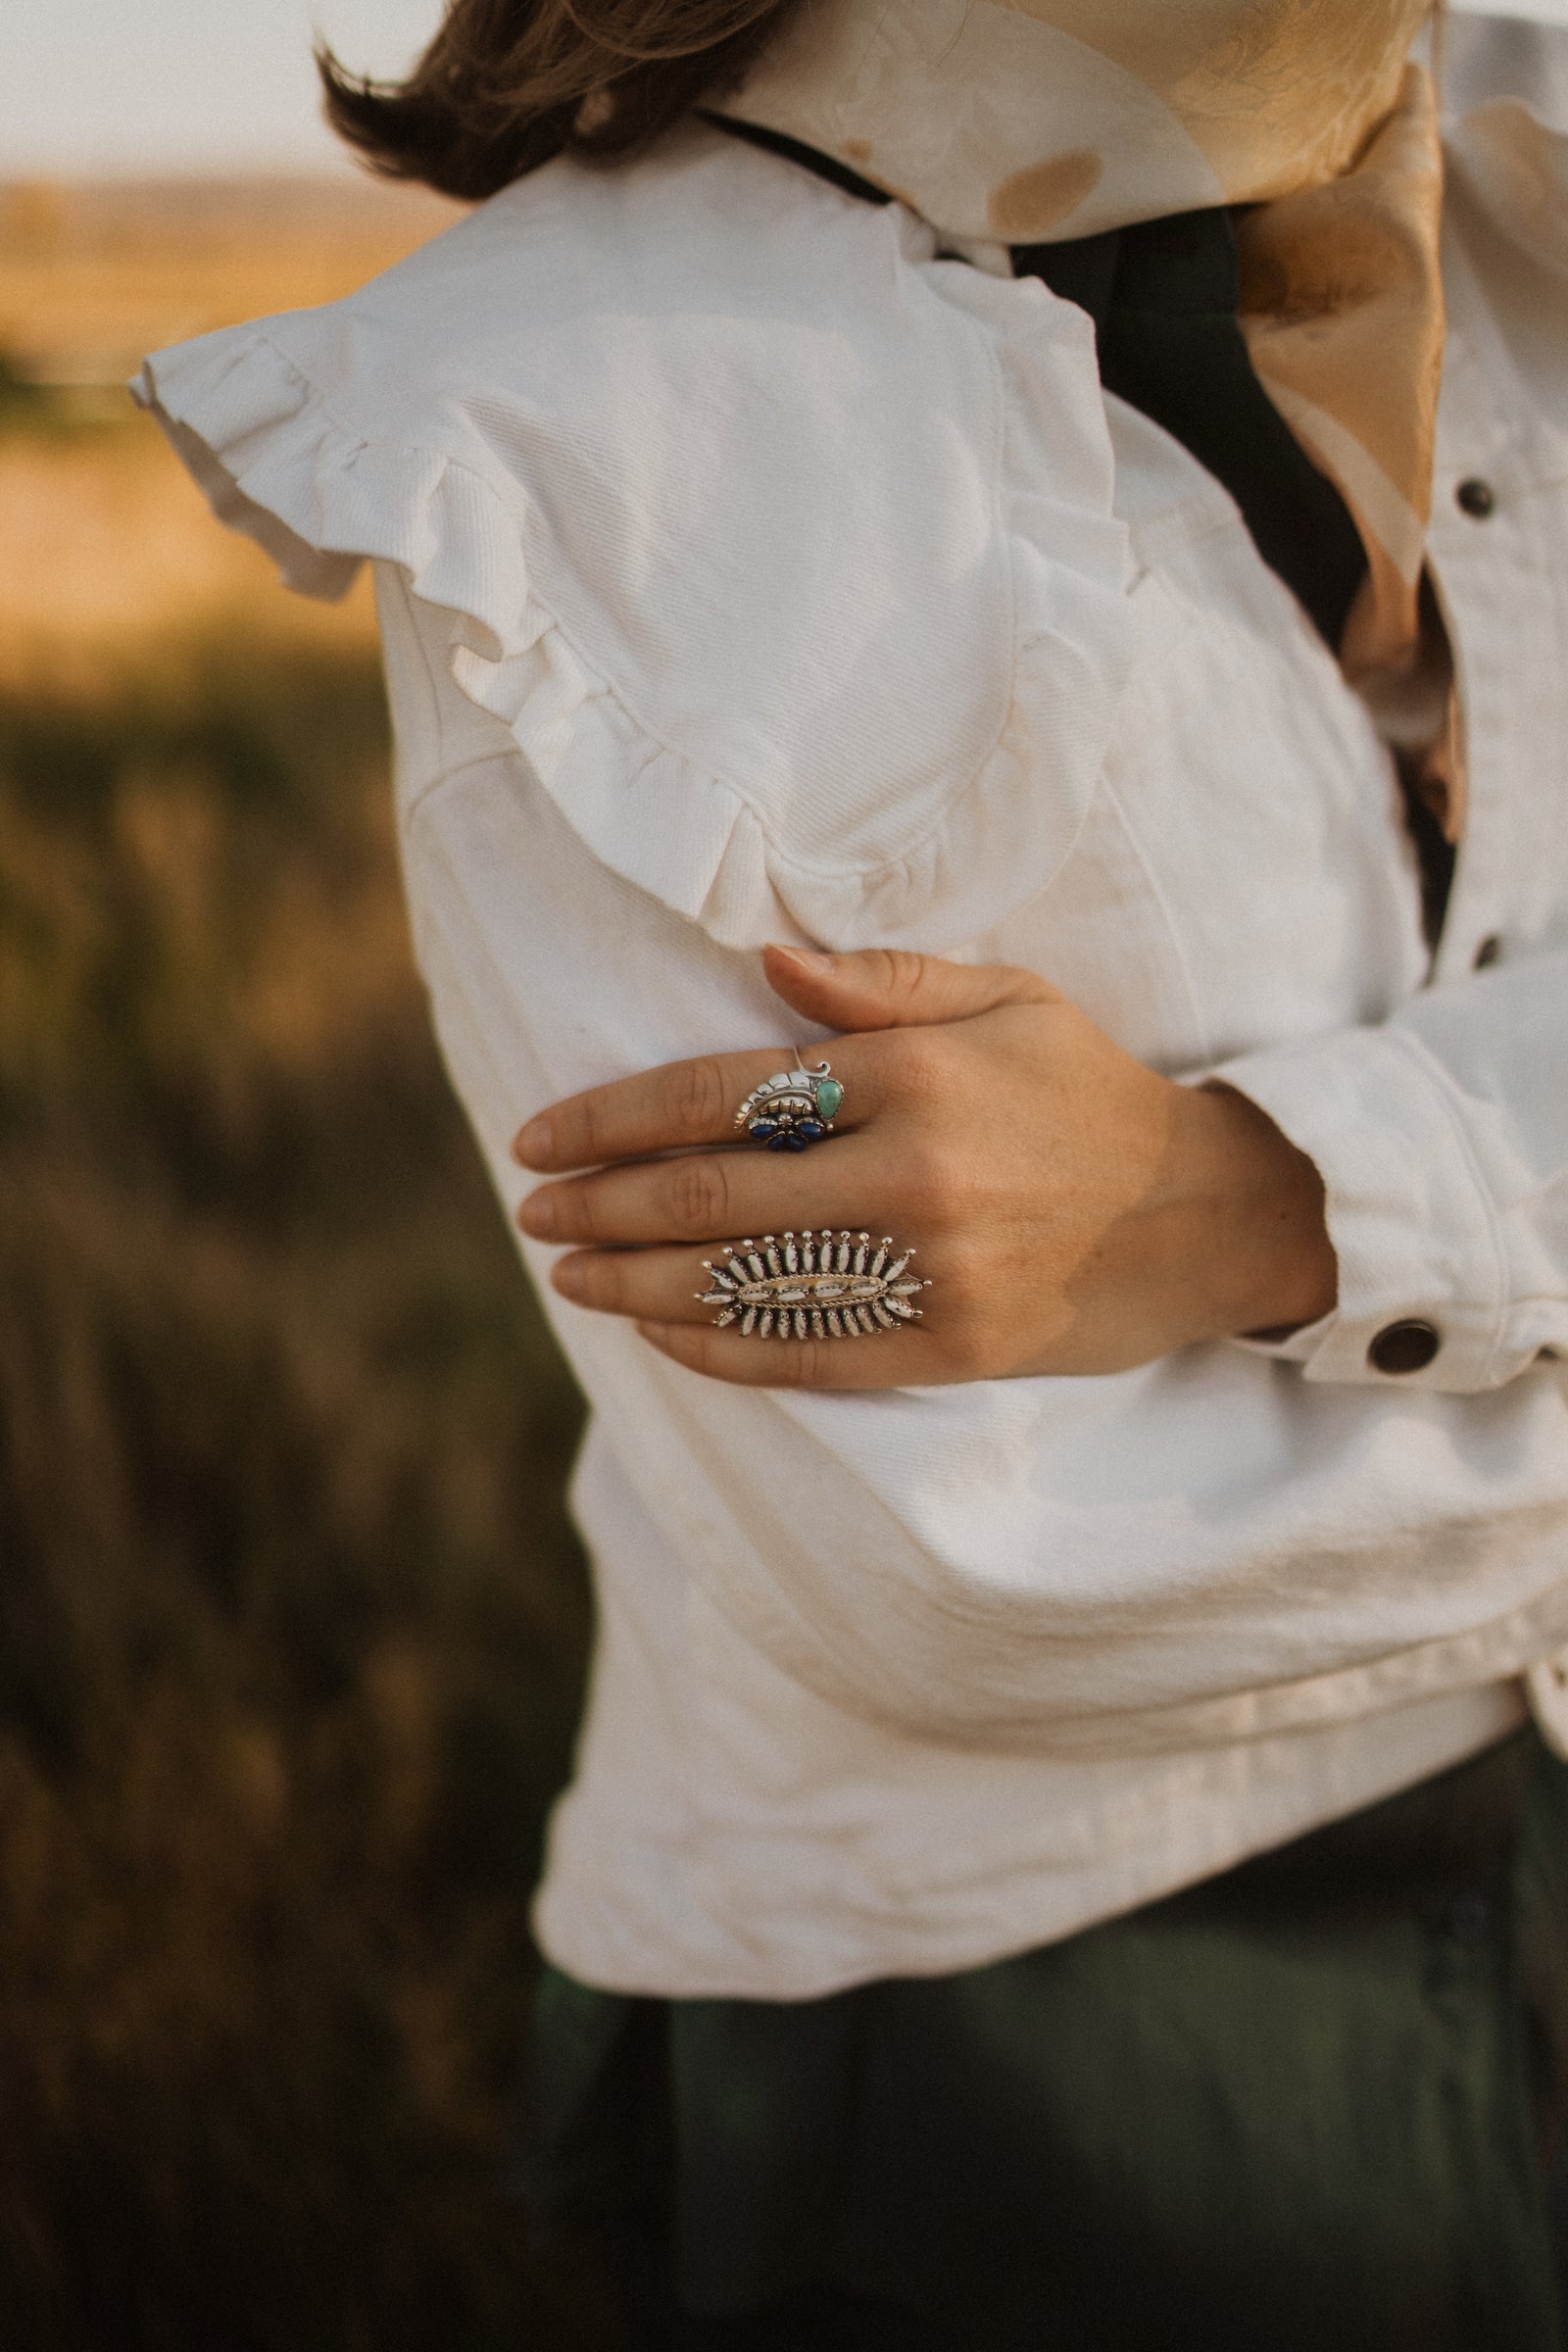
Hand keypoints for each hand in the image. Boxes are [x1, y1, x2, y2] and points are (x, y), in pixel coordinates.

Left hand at [512, 946, 1336, 1387]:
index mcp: (911, 1074)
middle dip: (598, 1204)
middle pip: (707, 1195)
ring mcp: (929, 1270)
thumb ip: (881, 982)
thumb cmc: (1087, 1093)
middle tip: (530, 1212)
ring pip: (740, 1282)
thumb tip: (759, 960)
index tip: (538, 1136)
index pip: (718, 1096)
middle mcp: (910, 1173)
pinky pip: (804, 1355)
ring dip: (634, 1283)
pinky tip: (661, 1334)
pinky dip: (719, 1348)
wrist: (1205, 1213)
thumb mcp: (1005, 999)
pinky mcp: (947, 1348)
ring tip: (569, 1275)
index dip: (610, 1118)